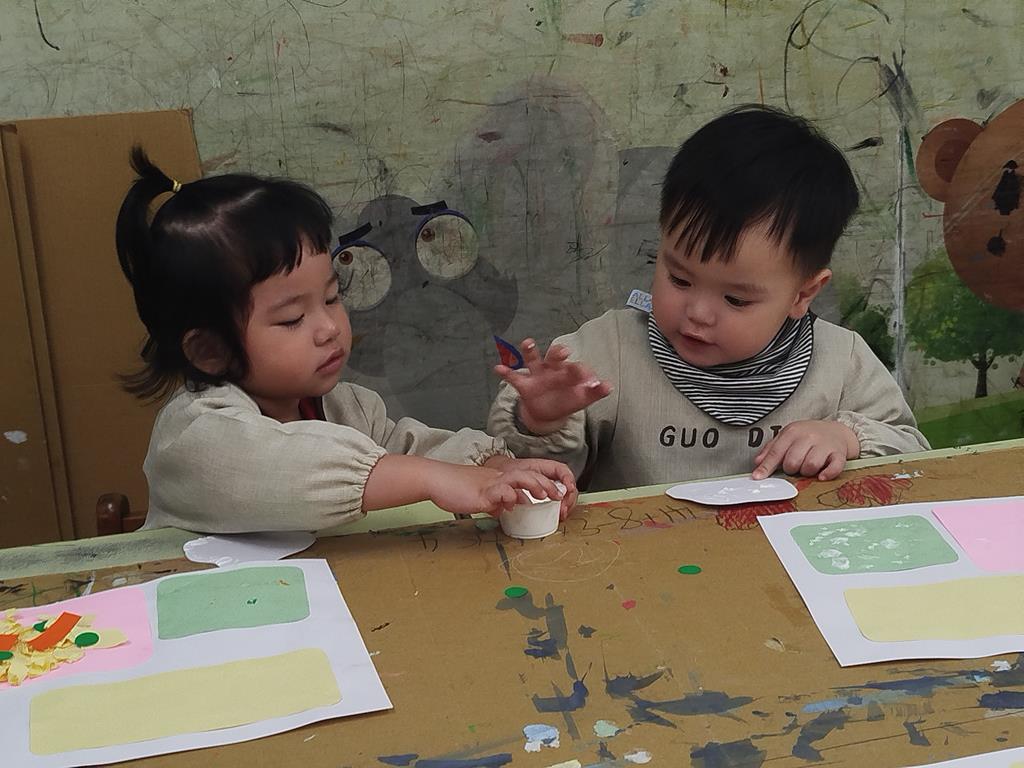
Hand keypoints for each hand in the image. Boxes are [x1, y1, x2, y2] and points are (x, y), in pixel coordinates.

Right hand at [427, 458, 576, 518]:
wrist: (438, 480)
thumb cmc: (456, 488)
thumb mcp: (481, 496)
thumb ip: (496, 501)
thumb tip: (506, 508)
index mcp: (500, 478)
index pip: (526, 476)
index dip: (542, 483)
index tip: (554, 494)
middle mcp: (499, 478)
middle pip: (528, 474)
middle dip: (547, 483)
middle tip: (559, 495)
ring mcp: (491, 483)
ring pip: (519, 477)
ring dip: (534, 484)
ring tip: (546, 494)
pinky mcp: (482, 492)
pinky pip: (500, 491)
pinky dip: (509, 496)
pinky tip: (513, 504)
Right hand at [493, 338, 611, 434]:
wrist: (548, 413)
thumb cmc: (567, 400)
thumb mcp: (582, 398)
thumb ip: (595, 392)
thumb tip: (610, 386)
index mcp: (568, 371)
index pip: (575, 366)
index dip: (582, 371)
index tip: (590, 381)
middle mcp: (552, 368)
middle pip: (554, 356)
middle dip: (558, 352)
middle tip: (563, 352)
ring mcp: (537, 375)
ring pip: (532, 359)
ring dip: (530, 351)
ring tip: (527, 343)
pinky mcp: (524, 384)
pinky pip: (513, 377)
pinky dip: (505, 372)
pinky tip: (498, 368)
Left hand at [751, 420, 858, 480]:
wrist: (836, 431)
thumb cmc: (809, 435)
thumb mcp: (788, 436)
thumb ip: (771, 449)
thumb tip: (757, 462)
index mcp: (793, 432)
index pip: (776, 452)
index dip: (766, 466)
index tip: (758, 477)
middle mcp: (809, 437)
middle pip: (793, 462)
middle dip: (790, 469)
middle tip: (795, 466)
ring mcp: (825, 445)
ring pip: (810, 466)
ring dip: (807, 472)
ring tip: (808, 467)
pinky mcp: (839, 454)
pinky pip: (834, 468)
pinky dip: (827, 474)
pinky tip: (821, 476)